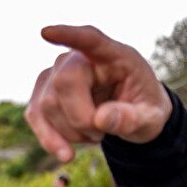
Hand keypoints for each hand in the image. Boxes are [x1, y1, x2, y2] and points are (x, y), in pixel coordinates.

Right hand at [26, 25, 172, 162]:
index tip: (47, 33)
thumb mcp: (151, 118)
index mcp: (115, 55)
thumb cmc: (144, 108)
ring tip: (96, 134)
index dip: (68, 36)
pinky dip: (50, 139)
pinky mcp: (44, 91)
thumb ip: (133, 118)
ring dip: (72, 132)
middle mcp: (80, 58)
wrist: (135, 115)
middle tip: (103, 134)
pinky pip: (35, 116)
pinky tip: (66, 154)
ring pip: (47, 104)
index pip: (90, 40)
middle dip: (81, 119)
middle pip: (64, 83)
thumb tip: (102, 119)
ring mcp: (57, 72)